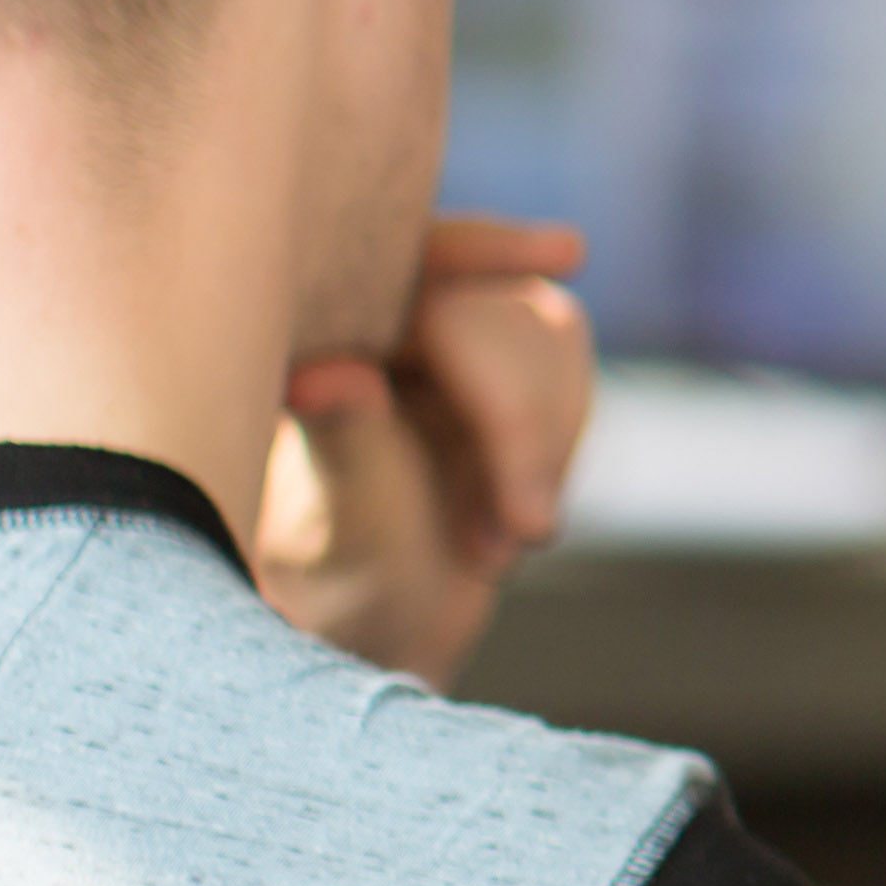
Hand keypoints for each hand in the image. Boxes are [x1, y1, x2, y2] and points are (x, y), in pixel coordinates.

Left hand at [259, 217, 592, 688]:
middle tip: (523, 532)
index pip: (413, 255)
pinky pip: (567, 385)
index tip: (568, 254)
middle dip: (523, 422)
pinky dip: (553, 460)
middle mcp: (378, 320)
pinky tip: (511, 524)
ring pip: (551, 343)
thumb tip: (322, 374)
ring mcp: (442, 350)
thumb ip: (339, 444)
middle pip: (501, 313)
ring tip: (500, 545)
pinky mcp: (493, 382)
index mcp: (317, 328)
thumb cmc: (331, 590)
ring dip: (545, 448)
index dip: (489, 244)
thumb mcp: (335, 528)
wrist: (374, 640)